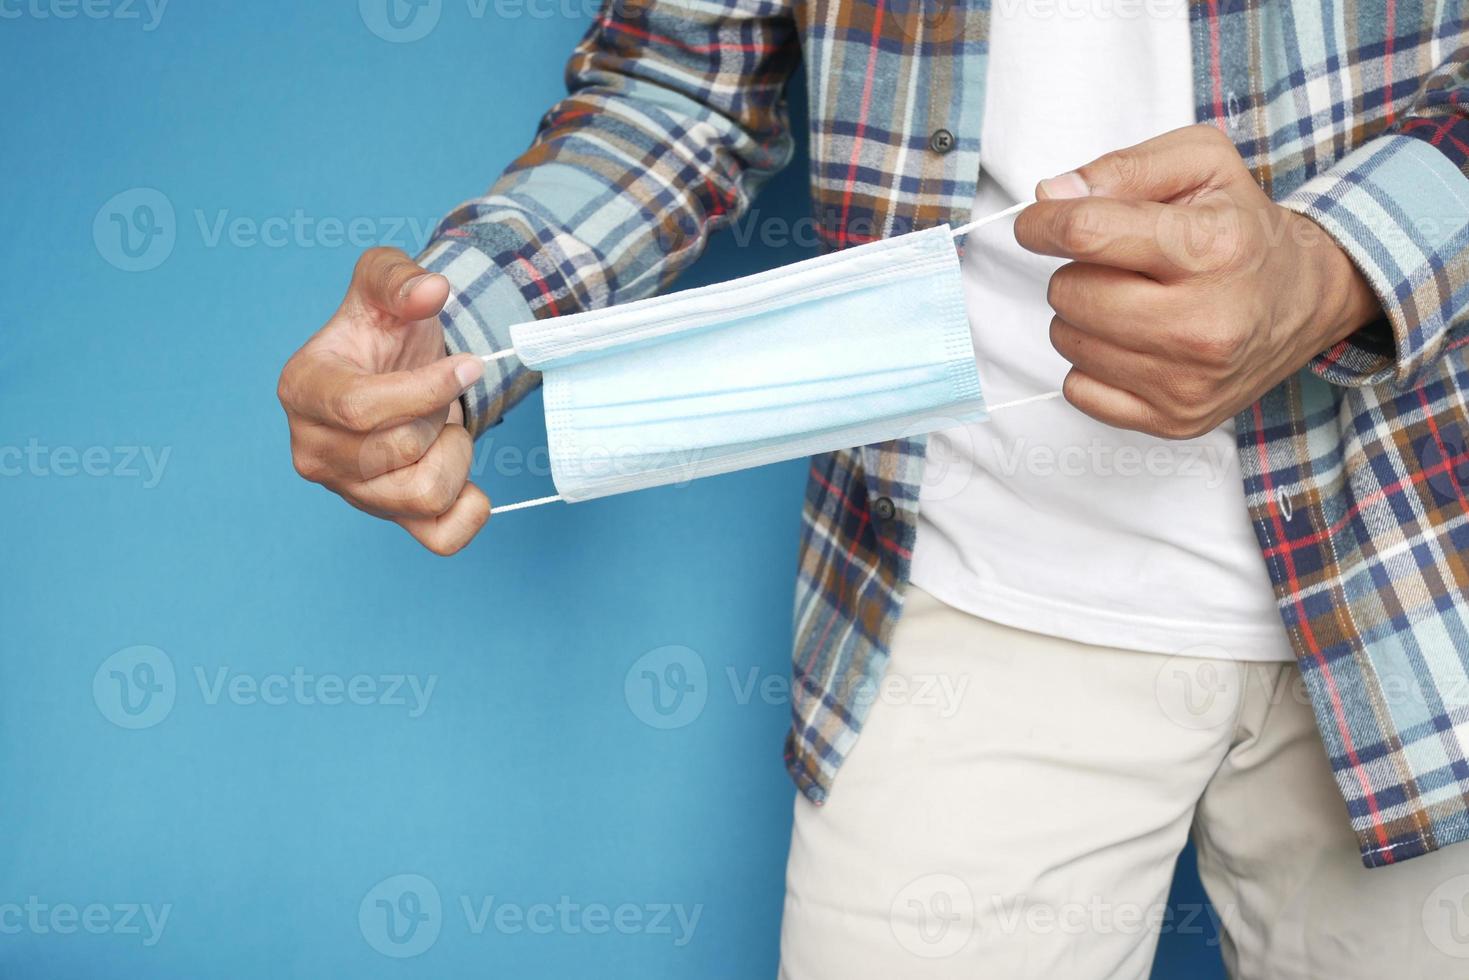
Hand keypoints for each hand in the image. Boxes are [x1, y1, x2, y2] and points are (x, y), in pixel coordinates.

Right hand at [277, 247, 489, 554]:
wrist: (398, 371)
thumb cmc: (382, 329)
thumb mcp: (383, 281)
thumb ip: (399, 278)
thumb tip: (431, 290)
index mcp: (303, 389)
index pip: (360, 408)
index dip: (426, 389)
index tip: (469, 364)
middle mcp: (314, 450)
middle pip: (400, 451)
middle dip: (440, 416)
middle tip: (441, 395)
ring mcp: (349, 492)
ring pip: (425, 495)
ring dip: (456, 455)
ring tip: (444, 428)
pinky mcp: (386, 518)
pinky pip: (441, 539)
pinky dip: (470, 509)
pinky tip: (467, 475)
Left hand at [1013, 124, 1380, 439]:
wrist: (1307, 299)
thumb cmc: (1245, 229)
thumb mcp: (1202, 163)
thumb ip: (1123, 168)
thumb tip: (1051, 197)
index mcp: (1211, 248)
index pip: (1087, 233)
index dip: (1043, 223)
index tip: (1035, 222)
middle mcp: (1204, 324)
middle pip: (1069, 293)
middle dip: (1078, 271)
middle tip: (1118, 266)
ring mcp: (1189, 381)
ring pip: (1068, 341)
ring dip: (1084, 316)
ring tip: (1132, 300)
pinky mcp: (1174, 419)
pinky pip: (1078, 390)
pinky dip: (1091, 363)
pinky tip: (1132, 342)